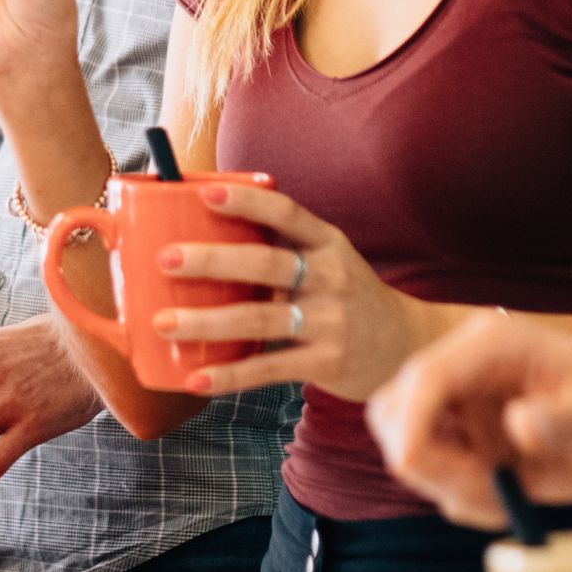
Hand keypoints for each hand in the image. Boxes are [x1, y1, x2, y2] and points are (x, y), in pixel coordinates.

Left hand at [153, 179, 432, 402]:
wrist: (406, 346)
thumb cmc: (346, 297)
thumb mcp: (328, 261)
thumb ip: (280, 249)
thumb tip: (201, 233)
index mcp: (327, 243)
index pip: (286, 213)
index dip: (246, 202)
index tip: (204, 192)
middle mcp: (331, 276)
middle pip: (265, 263)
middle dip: (212, 260)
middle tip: (165, 259)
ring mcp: (331, 320)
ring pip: (260, 317)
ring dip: (207, 321)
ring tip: (164, 322)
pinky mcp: (327, 361)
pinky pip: (270, 367)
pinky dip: (230, 375)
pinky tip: (195, 378)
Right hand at [366, 308, 571, 526]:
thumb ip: (563, 420)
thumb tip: (518, 423)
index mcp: (493, 345)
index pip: (426, 377)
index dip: (411, 423)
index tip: (416, 469)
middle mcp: (465, 368)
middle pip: (394, 409)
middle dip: (425, 460)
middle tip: (485, 492)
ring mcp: (461, 404)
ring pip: (406, 445)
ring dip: (444, 483)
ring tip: (507, 496)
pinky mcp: (465, 437)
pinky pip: (433, 475)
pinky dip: (460, 498)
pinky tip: (510, 498)